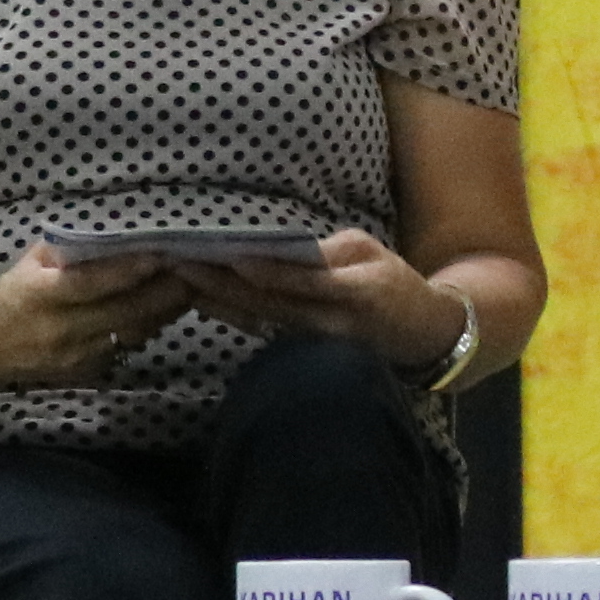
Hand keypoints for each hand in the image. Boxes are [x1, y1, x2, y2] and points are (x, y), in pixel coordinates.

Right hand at [0, 240, 190, 393]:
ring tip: (194, 283)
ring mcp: (77, 357)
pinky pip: (129, 347)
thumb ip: (71, 248)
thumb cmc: (14, 293)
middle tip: (197, 267)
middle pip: (125, 312)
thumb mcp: (32, 263)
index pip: (91, 284)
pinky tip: (169, 307)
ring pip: (135, 332)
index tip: (162, 255)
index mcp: (40, 297)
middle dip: (166, 290)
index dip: (129, 271)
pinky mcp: (89, 373)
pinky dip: (151, 326)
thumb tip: (120, 229)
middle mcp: (60, 331)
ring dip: (167, 309)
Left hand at [167, 227, 457, 368]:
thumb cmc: (394, 283)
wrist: (418, 335)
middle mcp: (331, 323)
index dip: (262, 270)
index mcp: (355, 292)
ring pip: (259, 320)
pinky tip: (203, 301)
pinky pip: (262, 330)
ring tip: (180, 279)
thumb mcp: (372, 251)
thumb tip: (281, 249)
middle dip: (222, 283)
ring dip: (218, 300)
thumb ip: (328, 251)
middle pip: (268, 304)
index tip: (225, 253)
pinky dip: (232, 314)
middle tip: (180, 262)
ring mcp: (315, 342)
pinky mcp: (303, 349)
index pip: (301, 281)